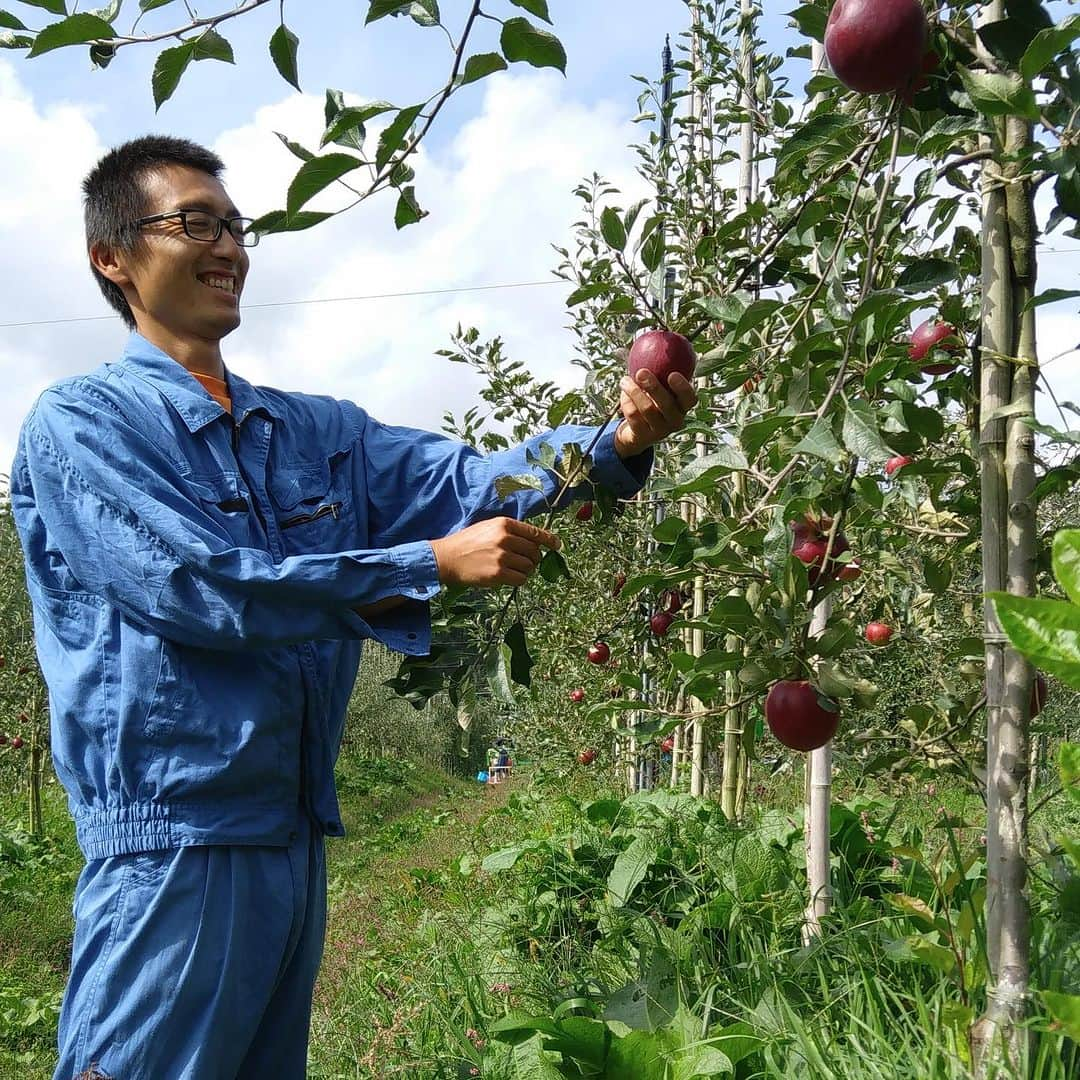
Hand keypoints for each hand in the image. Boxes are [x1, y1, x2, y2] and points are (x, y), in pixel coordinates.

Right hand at [430, 517, 560, 587]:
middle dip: (534, 559)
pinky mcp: (498, 574)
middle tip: (526, 562)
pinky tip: (508, 577)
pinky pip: (521, 579)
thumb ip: (510, 532)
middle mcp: (505, 538)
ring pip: (529, 566)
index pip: (535, 532)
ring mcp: (502, 557)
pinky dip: (518, 580)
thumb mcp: (488, 528)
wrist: (447, 558)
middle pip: (534, 551)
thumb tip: (534, 542)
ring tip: (512, 569)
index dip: (549, 540)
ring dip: (525, 570)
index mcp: (504, 524)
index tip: (557, 545)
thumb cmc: (467, 542)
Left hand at [613, 369, 696, 458]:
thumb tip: (658, 339)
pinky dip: (626, 402)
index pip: (690, 399)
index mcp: (683, 407)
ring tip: (624, 380)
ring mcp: (659, 431)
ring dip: (633, 391)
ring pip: (647, 409)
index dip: (683, 388)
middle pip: (666, 404)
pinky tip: (623, 393)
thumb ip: (661, 370)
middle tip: (641, 372)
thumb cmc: (651, 401)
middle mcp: (675, 421)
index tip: (672, 374)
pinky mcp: (643, 436)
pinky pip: (633, 416)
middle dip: (653, 387)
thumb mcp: (659, 388)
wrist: (637, 432)